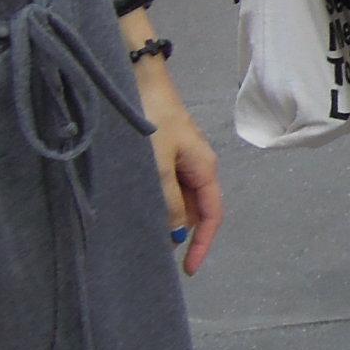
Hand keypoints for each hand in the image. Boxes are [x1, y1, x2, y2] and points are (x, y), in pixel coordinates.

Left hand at [139, 62, 226, 274]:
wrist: (140, 79)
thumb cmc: (153, 121)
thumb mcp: (158, 166)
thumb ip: (167, 201)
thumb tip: (175, 232)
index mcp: (205, 168)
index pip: (212, 216)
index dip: (203, 244)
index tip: (189, 270)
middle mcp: (197, 165)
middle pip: (195, 209)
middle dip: (179, 231)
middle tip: (152, 248)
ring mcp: (181, 157)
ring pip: (178, 197)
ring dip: (165, 214)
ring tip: (140, 226)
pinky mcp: (165, 150)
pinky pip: (166, 184)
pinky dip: (156, 198)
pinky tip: (137, 201)